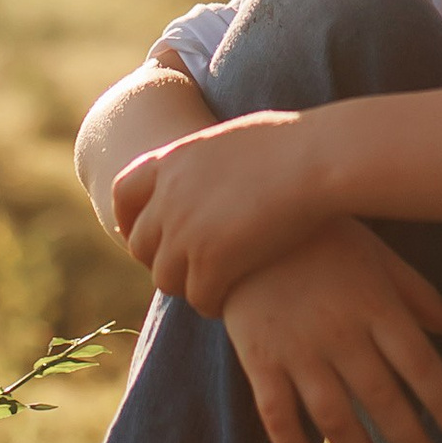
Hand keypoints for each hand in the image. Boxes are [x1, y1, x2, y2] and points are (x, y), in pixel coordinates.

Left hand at [113, 109, 331, 316]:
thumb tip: (219, 164)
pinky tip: (229, 302)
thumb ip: (211, 159)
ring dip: (186, 285)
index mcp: (172, 160)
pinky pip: (198, 297)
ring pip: (165, 278)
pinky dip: (211, 303)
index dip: (127, 218)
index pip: (124, 193)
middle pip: (140, 244)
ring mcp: (185, 231)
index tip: (138, 234)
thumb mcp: (235, 138)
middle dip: (160, 259)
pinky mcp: (211, 262)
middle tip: (187, 269)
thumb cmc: (294, 142)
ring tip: (211, 288)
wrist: (317, 159)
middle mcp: (168, 196)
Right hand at [220, 221, 441, 442]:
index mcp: (375, 304)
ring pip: (335, 419)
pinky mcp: (259, 360)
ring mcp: (296, 349)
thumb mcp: (378, 257)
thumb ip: (418, 296)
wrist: (244, 221)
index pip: (421, 366)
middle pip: (384, 401)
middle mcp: (339, 332)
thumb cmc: (323, 238)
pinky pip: (277, 417)